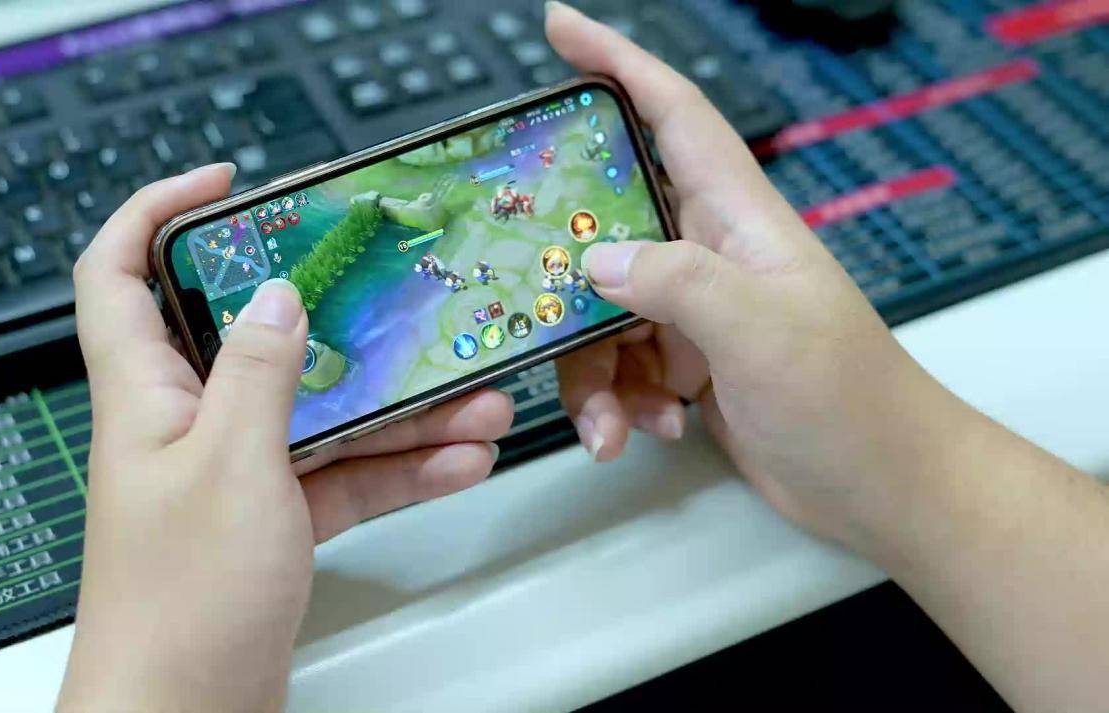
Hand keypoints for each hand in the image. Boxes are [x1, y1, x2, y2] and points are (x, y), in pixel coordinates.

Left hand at [56, 164, 512, 712]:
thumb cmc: (178, 603)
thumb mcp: (230, 467)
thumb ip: (259, 374)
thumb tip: (273, 296)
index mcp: (146, 394)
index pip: (118, 273)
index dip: (159, 212)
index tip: (230, 183)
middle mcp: (188, 423)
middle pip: (256, 339)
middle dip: (332, 316)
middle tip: (389, 289)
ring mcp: (234, 474)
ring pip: (319, 413)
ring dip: (395, 406)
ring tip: (470, 397)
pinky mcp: (273, 522)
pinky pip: (343, 476)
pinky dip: (398, 468)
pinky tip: (458, 461)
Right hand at [546, 3, 964, 548]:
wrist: (884, 489)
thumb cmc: (848, 400)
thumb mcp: (762, 332)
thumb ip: (677, 283)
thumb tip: (594, 261)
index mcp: (738, 220)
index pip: (674, 116)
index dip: (618, 62)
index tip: (559, 26)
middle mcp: (709, 255)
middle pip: (608, 227)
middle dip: (566, 265)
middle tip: (523, 288)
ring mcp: (695, 314)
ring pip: (603, 313)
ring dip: (593, 372)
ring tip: (611, 423)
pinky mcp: (687, 367)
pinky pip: (619, 367)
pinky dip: (618, 404)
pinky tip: (646, 433)